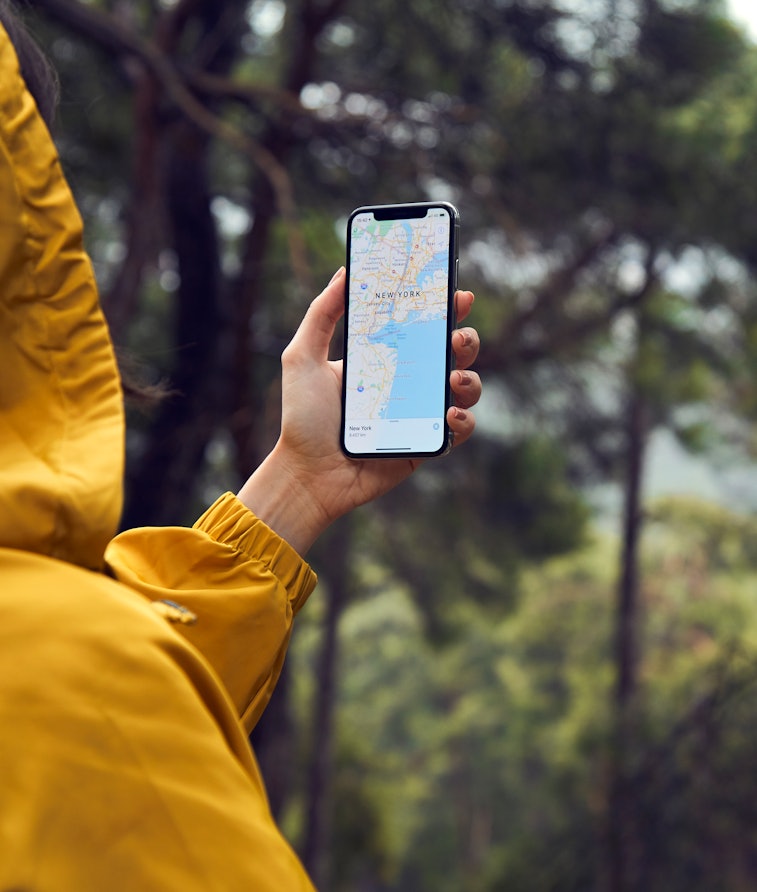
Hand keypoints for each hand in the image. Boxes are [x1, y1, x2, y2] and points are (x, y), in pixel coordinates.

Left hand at [237, 267, 481, 553]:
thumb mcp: (302, 357)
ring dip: (471, 379)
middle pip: (452, 353)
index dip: (445, 308)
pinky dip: (465, 420)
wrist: (308, 474)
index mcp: (384, 358)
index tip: (457, 294)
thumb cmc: (302, 418)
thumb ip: (322, 314)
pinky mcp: (427, 444)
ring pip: (465, 388)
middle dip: (466, 339)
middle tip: (456, 338)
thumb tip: (346, 271)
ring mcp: (420, 414)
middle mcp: (407, 383)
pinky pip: (460, 430)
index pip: (422, 327)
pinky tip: (448, 415)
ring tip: (453, 379)